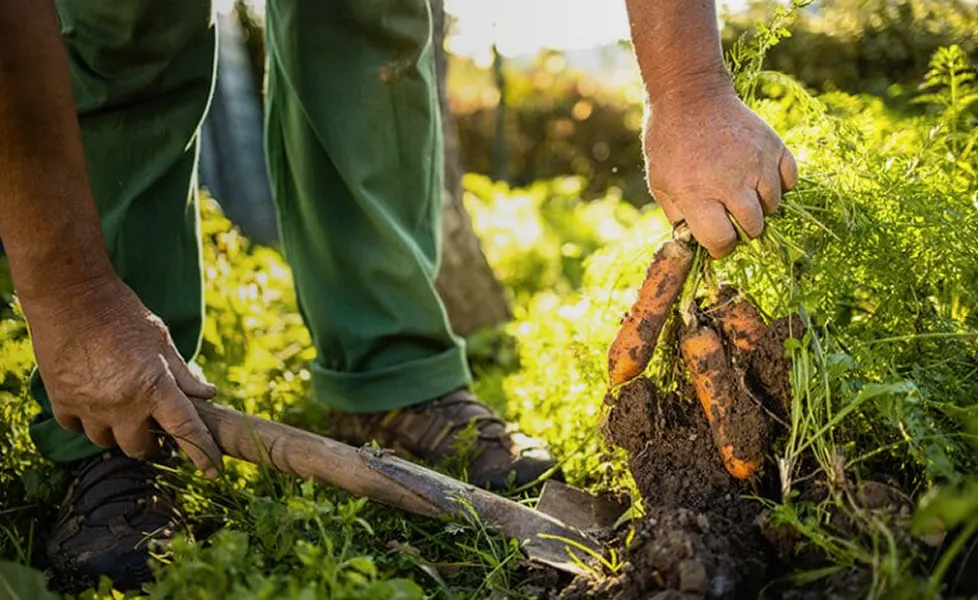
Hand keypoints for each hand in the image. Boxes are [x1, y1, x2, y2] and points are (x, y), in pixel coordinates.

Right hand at [25, 274, 223, 476]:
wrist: (72, 296)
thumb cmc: (123, 314)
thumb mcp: (161, 341)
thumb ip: (184, 374)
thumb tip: (208, 395)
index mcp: (155, 386)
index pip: (186, 430)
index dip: (203, 454)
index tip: (213, 470)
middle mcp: (122, 403)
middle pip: (141, 448)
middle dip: (152, 444)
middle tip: (156, 433)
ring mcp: (90, 405)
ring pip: (107, 442)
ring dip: (119, 433)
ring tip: (124, 412)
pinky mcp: (62, 401)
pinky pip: (77, 428)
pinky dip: (88, 422)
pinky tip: (95, 405)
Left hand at [643, 91, 797, 257]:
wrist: (690, 96)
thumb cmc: (669, 143)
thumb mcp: (660, 183)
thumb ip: (679, 217)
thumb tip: (696, 242)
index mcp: (698, 196)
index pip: (723, 241)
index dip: (720, 247)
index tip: (717, 242)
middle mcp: (731, 183)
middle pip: (754, 227)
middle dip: (743, 230)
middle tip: (731, 218)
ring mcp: (757, 164)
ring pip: (774, 205)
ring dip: (761, 207)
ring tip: (743, 194)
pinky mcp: (774, 146)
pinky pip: (790, 181)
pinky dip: (780, 185)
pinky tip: (760, 179)